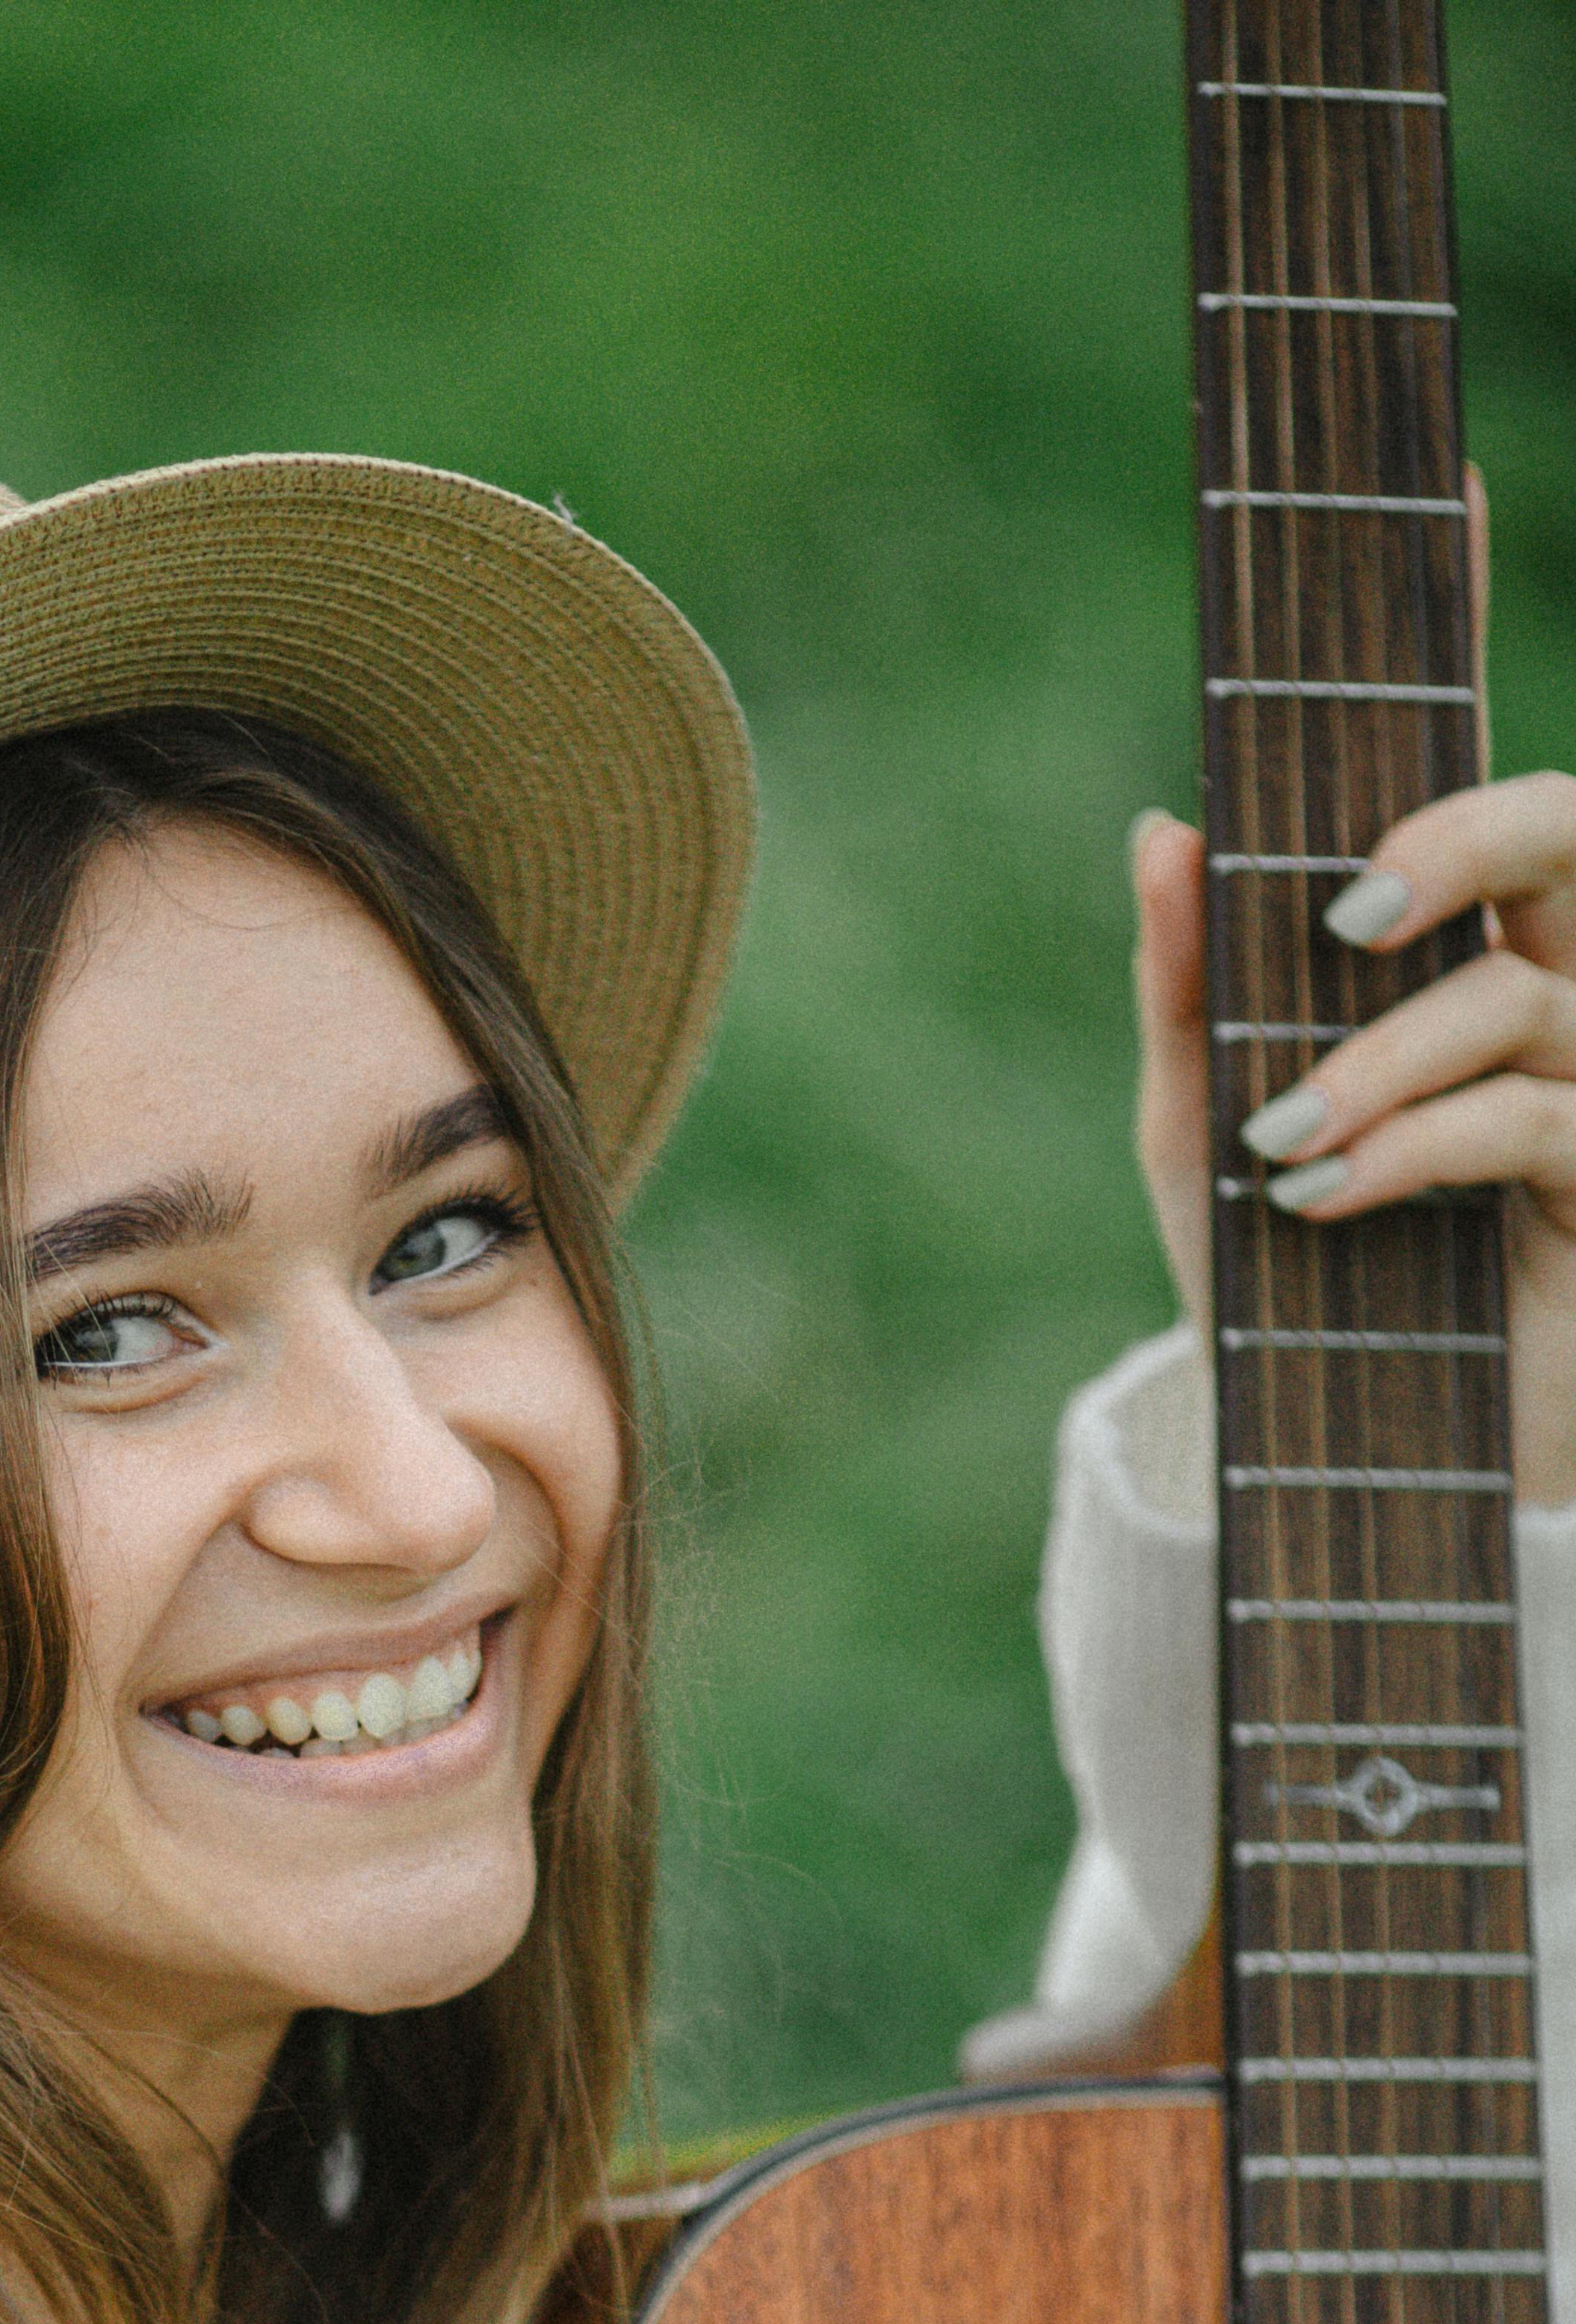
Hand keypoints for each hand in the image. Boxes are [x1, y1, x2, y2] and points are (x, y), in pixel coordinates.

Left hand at [1129, 478, 1575, 1505]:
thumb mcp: (1191, 1142)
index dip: (1463, 615)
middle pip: (1571, 823)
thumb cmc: (1282, 1290)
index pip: (1464, 755)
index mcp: (1450, 942)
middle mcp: (1552, 980)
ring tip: (1285, 1144)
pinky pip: (1531, 1119)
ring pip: (1527, 990)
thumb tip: (1163, 830)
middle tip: (1348, 908)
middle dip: (1465, 833)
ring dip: (1387, 1059)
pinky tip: (1320, 1200)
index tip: (1441, 482)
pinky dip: (1412, 1148)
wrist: (1346, 1465)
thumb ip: (1183, 992)